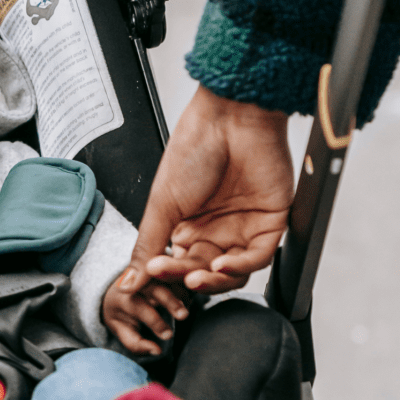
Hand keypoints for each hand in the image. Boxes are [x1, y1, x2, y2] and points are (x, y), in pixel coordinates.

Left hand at [103, 278, 189, 355]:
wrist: (118, 287)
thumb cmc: (121, 314)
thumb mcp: (120, 328)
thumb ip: (135, 343)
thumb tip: (156, 351)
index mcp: (121, 296)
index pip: (138, 307)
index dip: (155, 322)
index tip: (168, 335)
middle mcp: (134, 280)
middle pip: (153, 288)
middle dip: (169, 302)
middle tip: (184, 316)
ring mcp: (148, 270)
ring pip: (166, 277)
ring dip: (181, 289)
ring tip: (191, 304)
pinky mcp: (161, 265)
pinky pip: (175, 271)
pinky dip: (186, 282)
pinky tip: (193, 296)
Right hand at [119, 85, 293, 294]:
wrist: (229, 118)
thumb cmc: (194, 148)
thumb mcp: (161, 205)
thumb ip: (147, 246)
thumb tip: (129, 281)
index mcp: (187, 225)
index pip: (178, 265)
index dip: (167, 274)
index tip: (151, 273)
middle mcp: (216, 228)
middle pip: (204, 272)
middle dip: (186, 278)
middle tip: (169, 272)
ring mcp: (243, 226)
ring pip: (233, 272)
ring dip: (215, 281)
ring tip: (196, 277)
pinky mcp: (270, 222)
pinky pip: (258, 257)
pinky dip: (240, 267)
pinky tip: (222, 265)